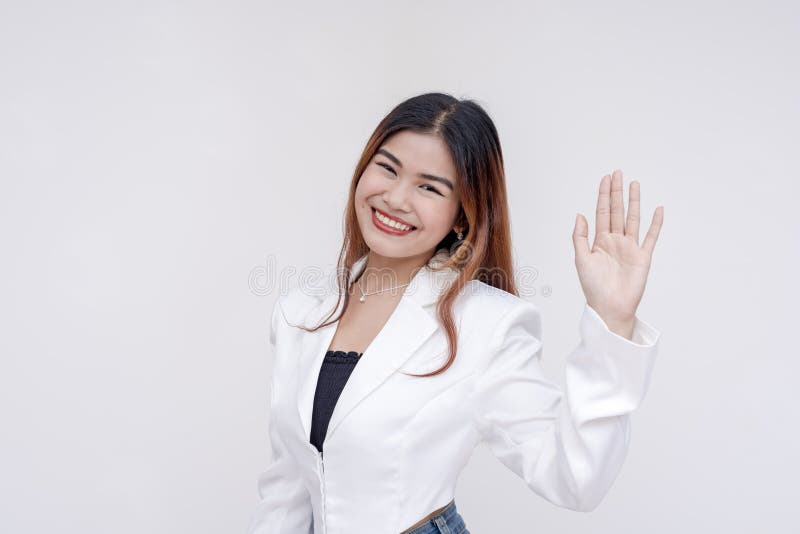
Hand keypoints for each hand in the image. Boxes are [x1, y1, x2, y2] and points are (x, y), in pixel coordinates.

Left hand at [572, 169, 663, 337]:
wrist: (610, 306)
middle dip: (617, 193)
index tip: (605, 179)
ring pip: (633, 219)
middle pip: (617, 211)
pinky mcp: (643, 256)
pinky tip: (658, 209)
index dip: (603, 196)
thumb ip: (580, 237)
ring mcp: (630, 247)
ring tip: (634, 184)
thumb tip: (580, 215)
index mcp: (599, 241)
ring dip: (634, 202)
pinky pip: (651, 237)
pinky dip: (655, 223)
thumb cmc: (593, 287)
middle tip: (618, 174)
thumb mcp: (581, 259)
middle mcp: (615, 241)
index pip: (602, 213)